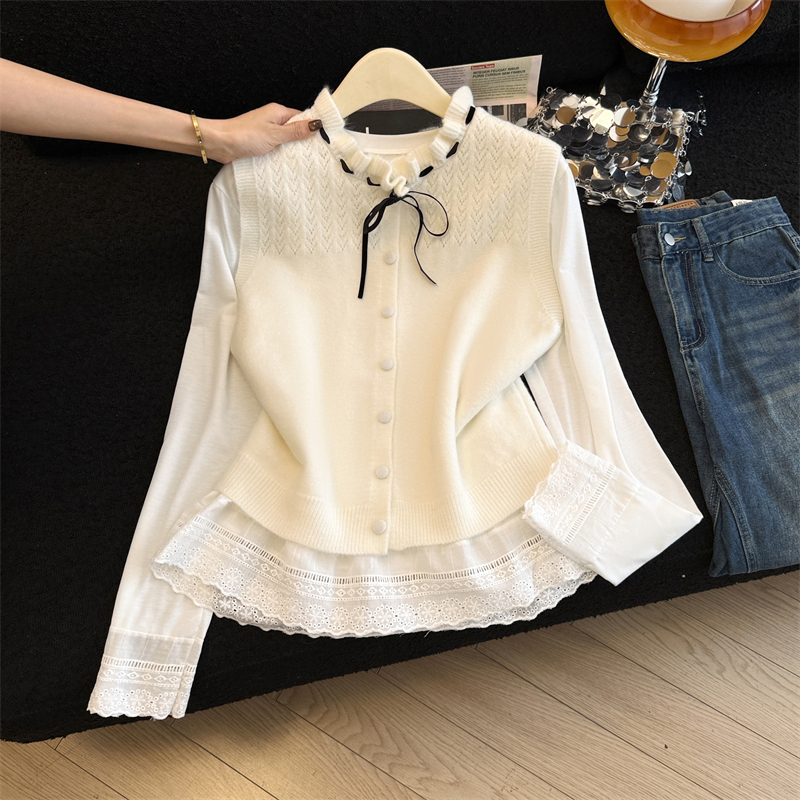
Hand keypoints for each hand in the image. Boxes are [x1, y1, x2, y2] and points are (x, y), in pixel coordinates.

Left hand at [200, 104, 322, 163]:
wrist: (220, 144)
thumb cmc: (243, 135)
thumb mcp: (274, 134)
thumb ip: (295, 131)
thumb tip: (315, 125)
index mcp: (278, 112)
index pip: (302, 118)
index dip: (313, 127)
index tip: (324, 139)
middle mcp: (273, 120)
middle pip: (295, 130)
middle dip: (304, 141)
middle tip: (316, 154)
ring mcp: (266, 132)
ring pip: (286, 140)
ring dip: (292, 150)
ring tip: (303, 161)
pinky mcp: (261, 143)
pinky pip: (277, 148)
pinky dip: (282, 155)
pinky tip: (286, 163)